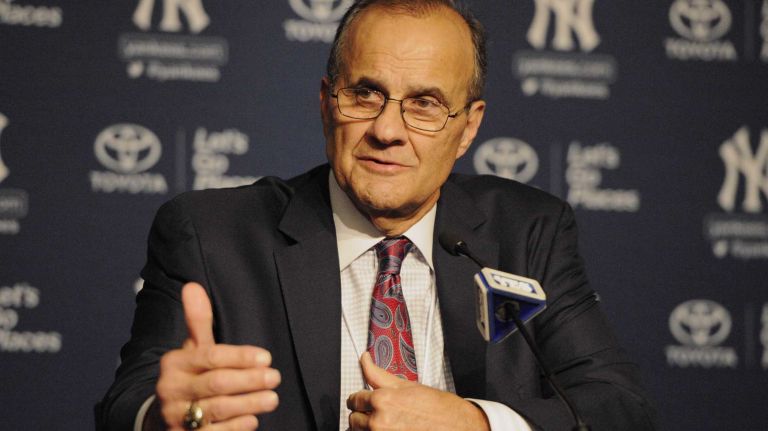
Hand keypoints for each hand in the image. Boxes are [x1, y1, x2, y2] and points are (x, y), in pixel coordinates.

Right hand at [150, 282, 279, 429]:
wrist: (159, 419)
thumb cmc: (189, 377)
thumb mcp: (192, 350)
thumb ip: (198, 321)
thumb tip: (193, 286)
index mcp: (174, 363)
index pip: (210, 356)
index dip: (240, 356)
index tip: (266, 357)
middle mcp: (171, 389)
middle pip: (216, 383)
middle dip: (249, 380)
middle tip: (275, 377)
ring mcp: (176, 416)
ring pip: (217, 409)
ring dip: (249, 404)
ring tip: (273, 398)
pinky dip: (236, 427)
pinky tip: (253, 420)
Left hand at [346, 353, 488, 430]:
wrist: (459, 427)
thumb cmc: (439, 408)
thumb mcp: (408, 386)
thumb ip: (379, 374)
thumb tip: (364, 359)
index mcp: (382, 400)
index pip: (354, 399)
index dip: (360, 398)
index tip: (364, 400)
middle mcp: (379, 422)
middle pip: (353, 419)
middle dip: (363, 415)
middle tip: (379, 414)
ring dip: (366, 429)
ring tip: (386, 424)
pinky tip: (391, 430)